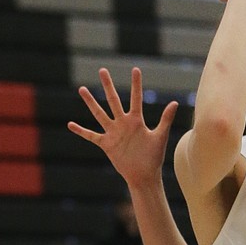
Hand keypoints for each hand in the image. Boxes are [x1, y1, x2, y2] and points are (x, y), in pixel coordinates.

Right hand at [68, 65, 178, 188]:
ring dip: (91, 102)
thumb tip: (175, 102)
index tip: (135, 69)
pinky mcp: (106, 144)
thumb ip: (165, 119)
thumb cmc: (154, 157)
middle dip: (108, 85)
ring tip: (82, 89)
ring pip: (100, 113)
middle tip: (102, 70)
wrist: (144, 175)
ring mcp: (113, 132)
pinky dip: (81, 131)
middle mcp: (123, 123)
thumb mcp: (160, 136)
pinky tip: (70, 124)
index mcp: (137, 120)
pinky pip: (91, 135)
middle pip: (114, 100)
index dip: (136, 84)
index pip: (136, 98)